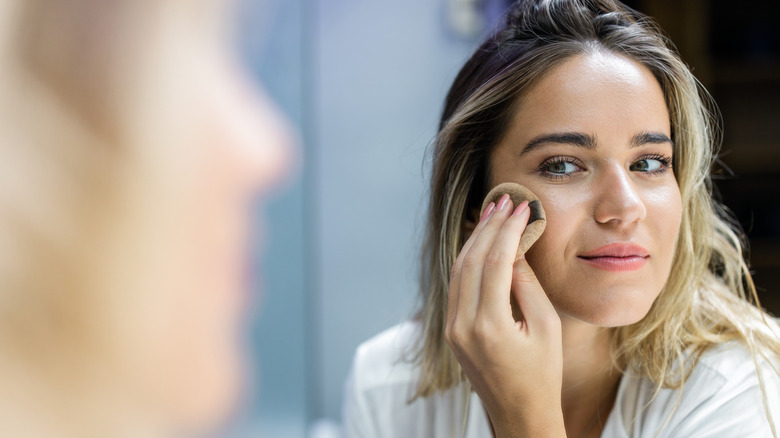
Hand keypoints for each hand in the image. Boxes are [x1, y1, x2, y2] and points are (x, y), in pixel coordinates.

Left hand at [445, 194, 564, 437]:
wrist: (519, 414)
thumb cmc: (542, 374)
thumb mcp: (546, 327)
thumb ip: (527, 285)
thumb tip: (515, 247)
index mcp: (490, 326)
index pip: (495, 262)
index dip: (508, 231)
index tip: (521, 208)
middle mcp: (463, 326)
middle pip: (471, 261)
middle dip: (489, 227)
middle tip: (504, 200)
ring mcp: (453, 329)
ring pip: (458, 270)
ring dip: (475, 239)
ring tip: (492, 212)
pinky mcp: (452, 331)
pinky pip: (456, 286)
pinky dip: (467, 260)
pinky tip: (480, 241)